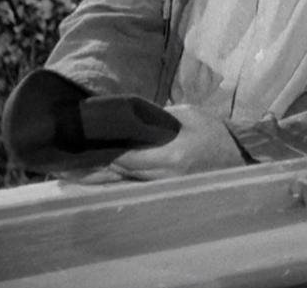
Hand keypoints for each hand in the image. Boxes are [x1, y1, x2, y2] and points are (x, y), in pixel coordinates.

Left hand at [60, 105, 244, 182]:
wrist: (242, 156)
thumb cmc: (215, 132)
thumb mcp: (188, 115)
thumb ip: (157, 117)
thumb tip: (128, 114)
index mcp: (171, 156)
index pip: (127, 157)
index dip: (102, 152)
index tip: (81, 144)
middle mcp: (164, 177)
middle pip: (120, 174)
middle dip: (93, 168)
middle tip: (64, 164)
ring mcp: (166, 188)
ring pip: (124, 185)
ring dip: (99, 179)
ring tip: (70, 175)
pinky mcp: (167, 192)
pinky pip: (135, 188)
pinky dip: (116, 183)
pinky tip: (97, 180)